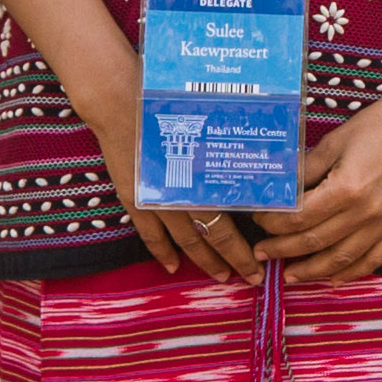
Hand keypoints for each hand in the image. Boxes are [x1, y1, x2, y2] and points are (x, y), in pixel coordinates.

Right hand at [69, 74, 268, 282]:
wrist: (121, 103)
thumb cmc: (168, 106)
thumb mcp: (207, 128)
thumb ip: (225, 154)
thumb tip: (254, 163)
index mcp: (205, 179)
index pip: (233, 223)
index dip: (246, 248)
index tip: (261, 262)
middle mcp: (185, 196)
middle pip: (215, 237)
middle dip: (235, 261)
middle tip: (252, 278)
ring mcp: (159, 201)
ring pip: (187, 242)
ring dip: (205, 261)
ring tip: (221, 277)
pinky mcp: (135, 200)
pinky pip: (151, 235)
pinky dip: (163, 253)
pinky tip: (174, 267)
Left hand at [260, 71, 381, 283]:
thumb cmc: (380, 125)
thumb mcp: (335, 142)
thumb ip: (306, 170)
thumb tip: (279, 190)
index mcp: (346, 188)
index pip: (299, 218)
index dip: (273, 223)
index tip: (260, 221)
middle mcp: (366, 213)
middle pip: (314, 242)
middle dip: (283, 249)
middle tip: (263, 252)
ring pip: (341, 260)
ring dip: (311, 271)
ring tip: (289, 274)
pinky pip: (373, 260)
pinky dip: (351, 273)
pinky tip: (332, 279)